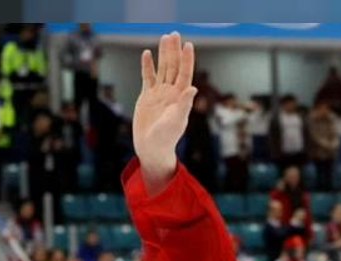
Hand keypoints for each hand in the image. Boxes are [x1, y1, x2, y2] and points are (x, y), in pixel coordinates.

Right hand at [134, 33, 197, 192]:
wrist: (152, 147)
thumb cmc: (167, 137)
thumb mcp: (177, 120)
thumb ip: (184, 104)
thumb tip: (193, 88)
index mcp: (180, 97)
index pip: (185, 73)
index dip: (187, 59)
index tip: (188, 44)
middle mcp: (171, 92)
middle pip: (173, 66)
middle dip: (174, 50)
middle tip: (174, 33)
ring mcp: (159, 93)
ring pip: (162, 68)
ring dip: (163, 53)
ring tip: (164, 37)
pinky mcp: (147, 96)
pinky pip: (147, 77)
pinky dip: (147, 66)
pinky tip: (146, 54)